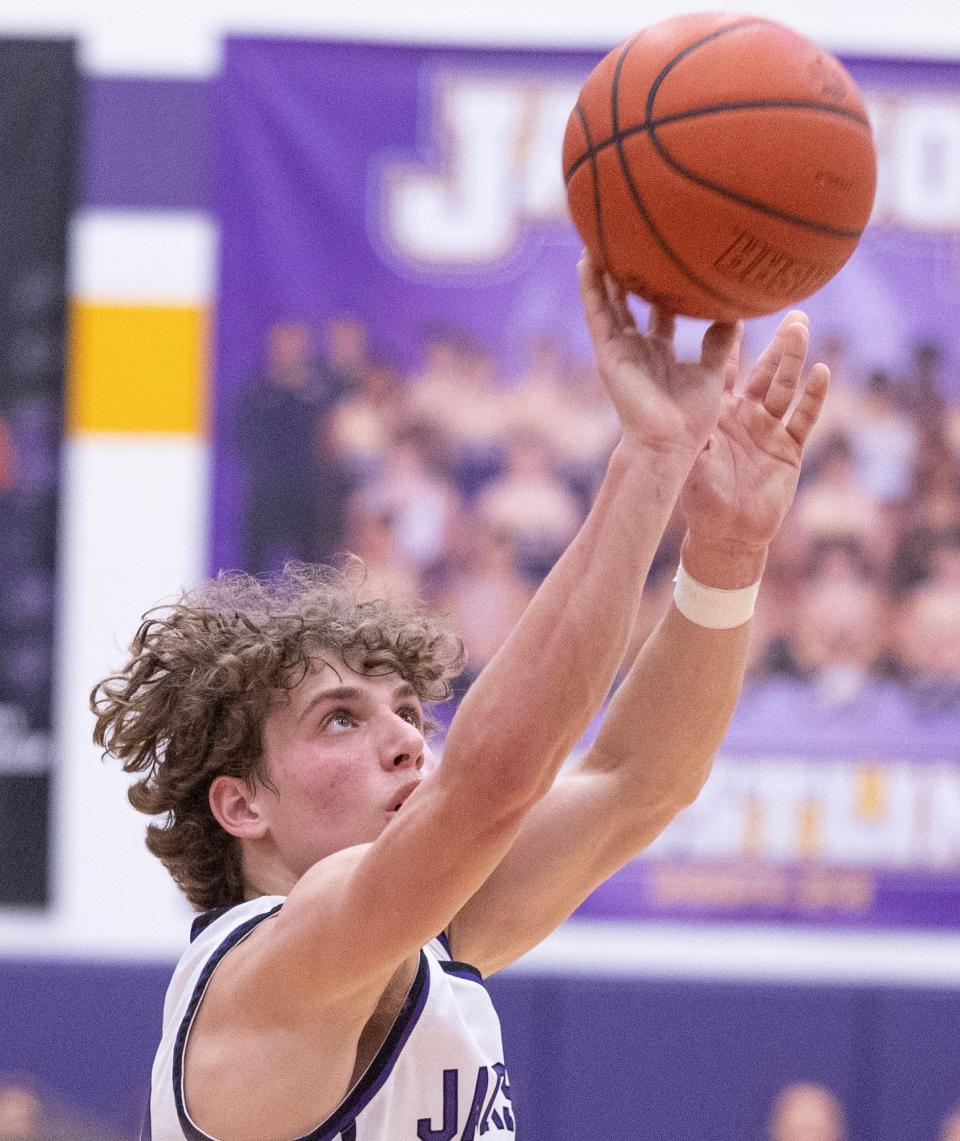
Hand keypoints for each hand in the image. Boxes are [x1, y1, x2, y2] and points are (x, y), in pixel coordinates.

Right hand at [578, 252, 739, 458]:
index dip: (659, 287)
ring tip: (598, 234)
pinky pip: (596, 314)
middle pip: (627, 301)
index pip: (656, 312)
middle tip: (627, 236)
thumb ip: (719, 341)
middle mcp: (635, 347)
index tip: (664, 257)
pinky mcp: (608, 353)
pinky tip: (586, 259)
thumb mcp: (711, 372)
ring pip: (606, 302)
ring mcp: (619, 349)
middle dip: (625, 272)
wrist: (668, 443)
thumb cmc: (692, 419)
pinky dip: (590, 287)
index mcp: (658, 351)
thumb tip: (737, 309)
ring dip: (600, 271)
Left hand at [679, 310, 828, 578]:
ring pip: (785, 386)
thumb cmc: (700, 497)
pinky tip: (822, 372)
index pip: (725, 368)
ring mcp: (770, 429)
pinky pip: (805, 418)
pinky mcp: (790, 448)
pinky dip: (814, 396)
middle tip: (788, 310)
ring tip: (800, 328)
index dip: (730, 339)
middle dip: (776, 343)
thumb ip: (694, 430)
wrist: (727, 533)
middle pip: (764, 370)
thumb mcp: (694, 459)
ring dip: (793, 359)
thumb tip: (680, 405)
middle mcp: (746, 414)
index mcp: (718, 412)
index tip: (732, 305)